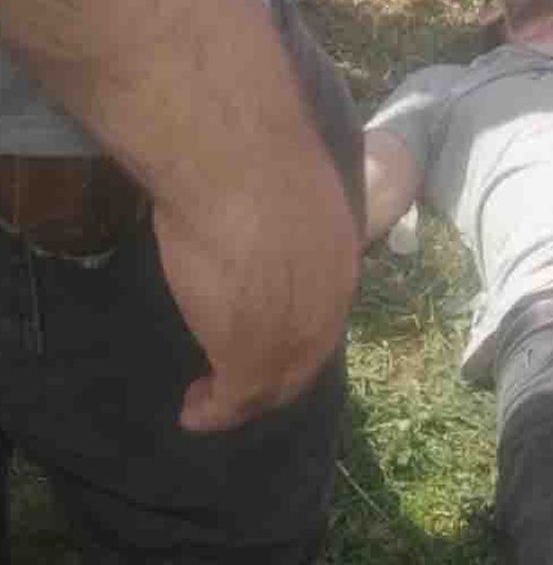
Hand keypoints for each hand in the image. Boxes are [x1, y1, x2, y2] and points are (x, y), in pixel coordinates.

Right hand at [157, 179, 358, 432]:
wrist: (238, 164)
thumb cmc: (258, 158)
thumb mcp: (289, 189)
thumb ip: (284, 212)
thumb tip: (263, 206)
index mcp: (341, 261)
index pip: (321, 310)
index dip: (293, 328)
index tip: (263, 330)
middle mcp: (328, 305)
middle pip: (304, 356)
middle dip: (274, 374)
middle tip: (235, 382)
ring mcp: (295, 335)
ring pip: (273, 383)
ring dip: (242, 398)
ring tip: (209, 403)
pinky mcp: (252, 357)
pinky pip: (236, 397)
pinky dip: (214, 411)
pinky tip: (195, 412)